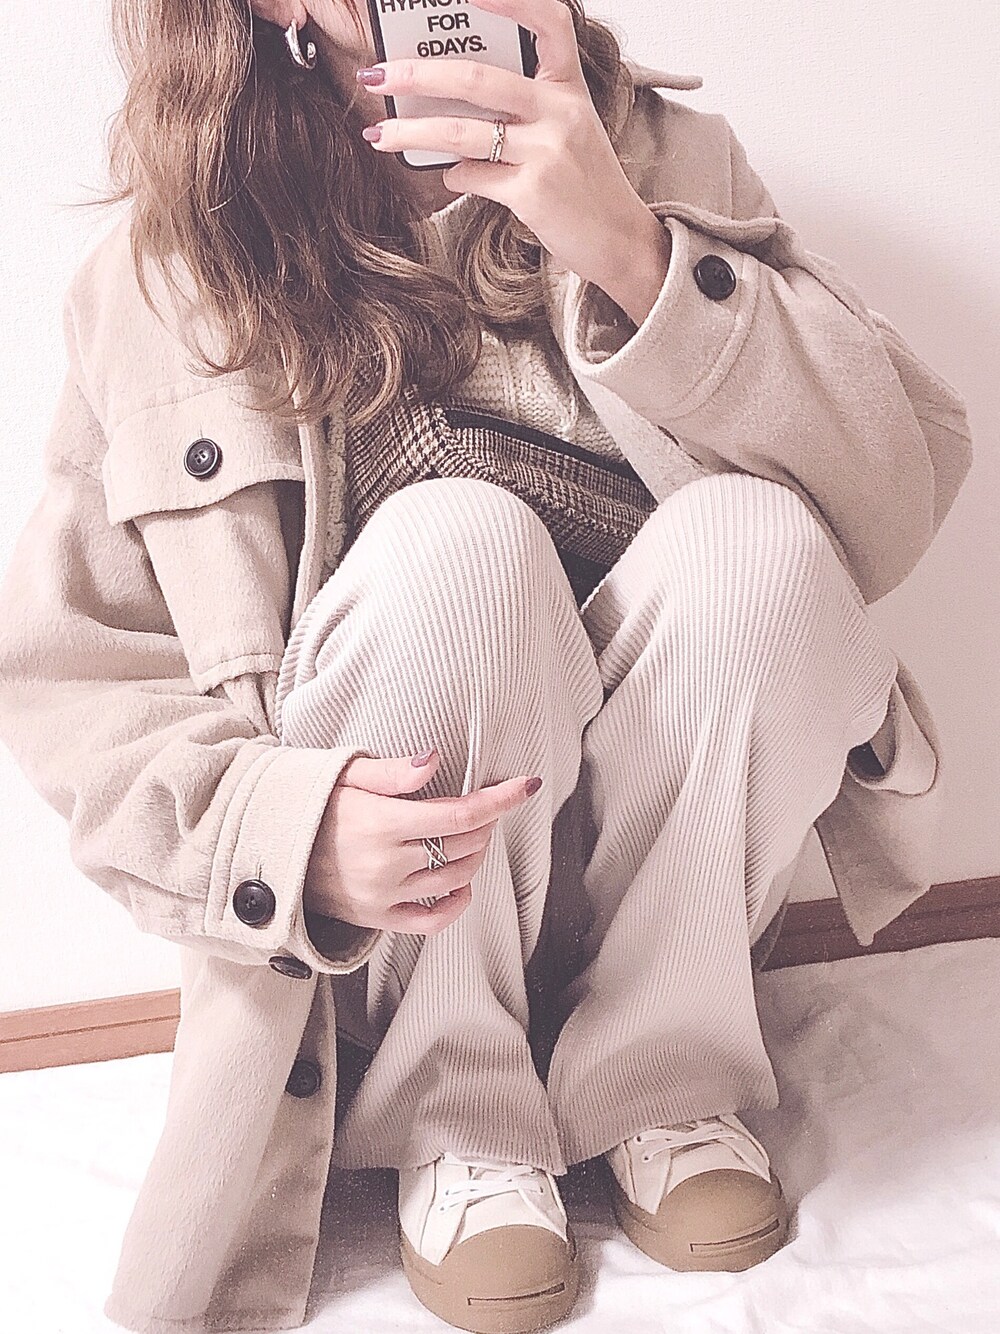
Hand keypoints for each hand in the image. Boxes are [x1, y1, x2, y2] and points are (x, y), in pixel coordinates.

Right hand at [302, 748, 542, 935]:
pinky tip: (463, 884)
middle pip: (465, 846)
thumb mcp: (345, 774)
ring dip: (476, 855)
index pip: (461, 815)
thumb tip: (434, 761)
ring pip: (455, 879)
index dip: (500, 800)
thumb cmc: (310, 802)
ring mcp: (383, 896)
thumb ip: (393, 772)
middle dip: (486, 823)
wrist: (268, 848)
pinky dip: (456, 904)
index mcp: (381, 823)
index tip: (527, 785)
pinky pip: (431, 921)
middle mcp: (386, 864)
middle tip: (484, 805)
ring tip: (473, 835)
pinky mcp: (377, 918)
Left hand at [356, 0, 657, 297]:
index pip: (548, 21)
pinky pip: (474, 176)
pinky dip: (454, 176)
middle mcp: (561, 112)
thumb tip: (456, 107)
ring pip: (461, 133)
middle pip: (476, 80)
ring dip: (411, 133)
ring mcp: (548, 152)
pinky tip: (449, 177)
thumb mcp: (569, 132)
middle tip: (377, 76)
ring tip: (380, 136)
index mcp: (570, 88)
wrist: (621, 240)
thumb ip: (525, 111)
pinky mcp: (534, 192)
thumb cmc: (586, 186)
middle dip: (416, 75)